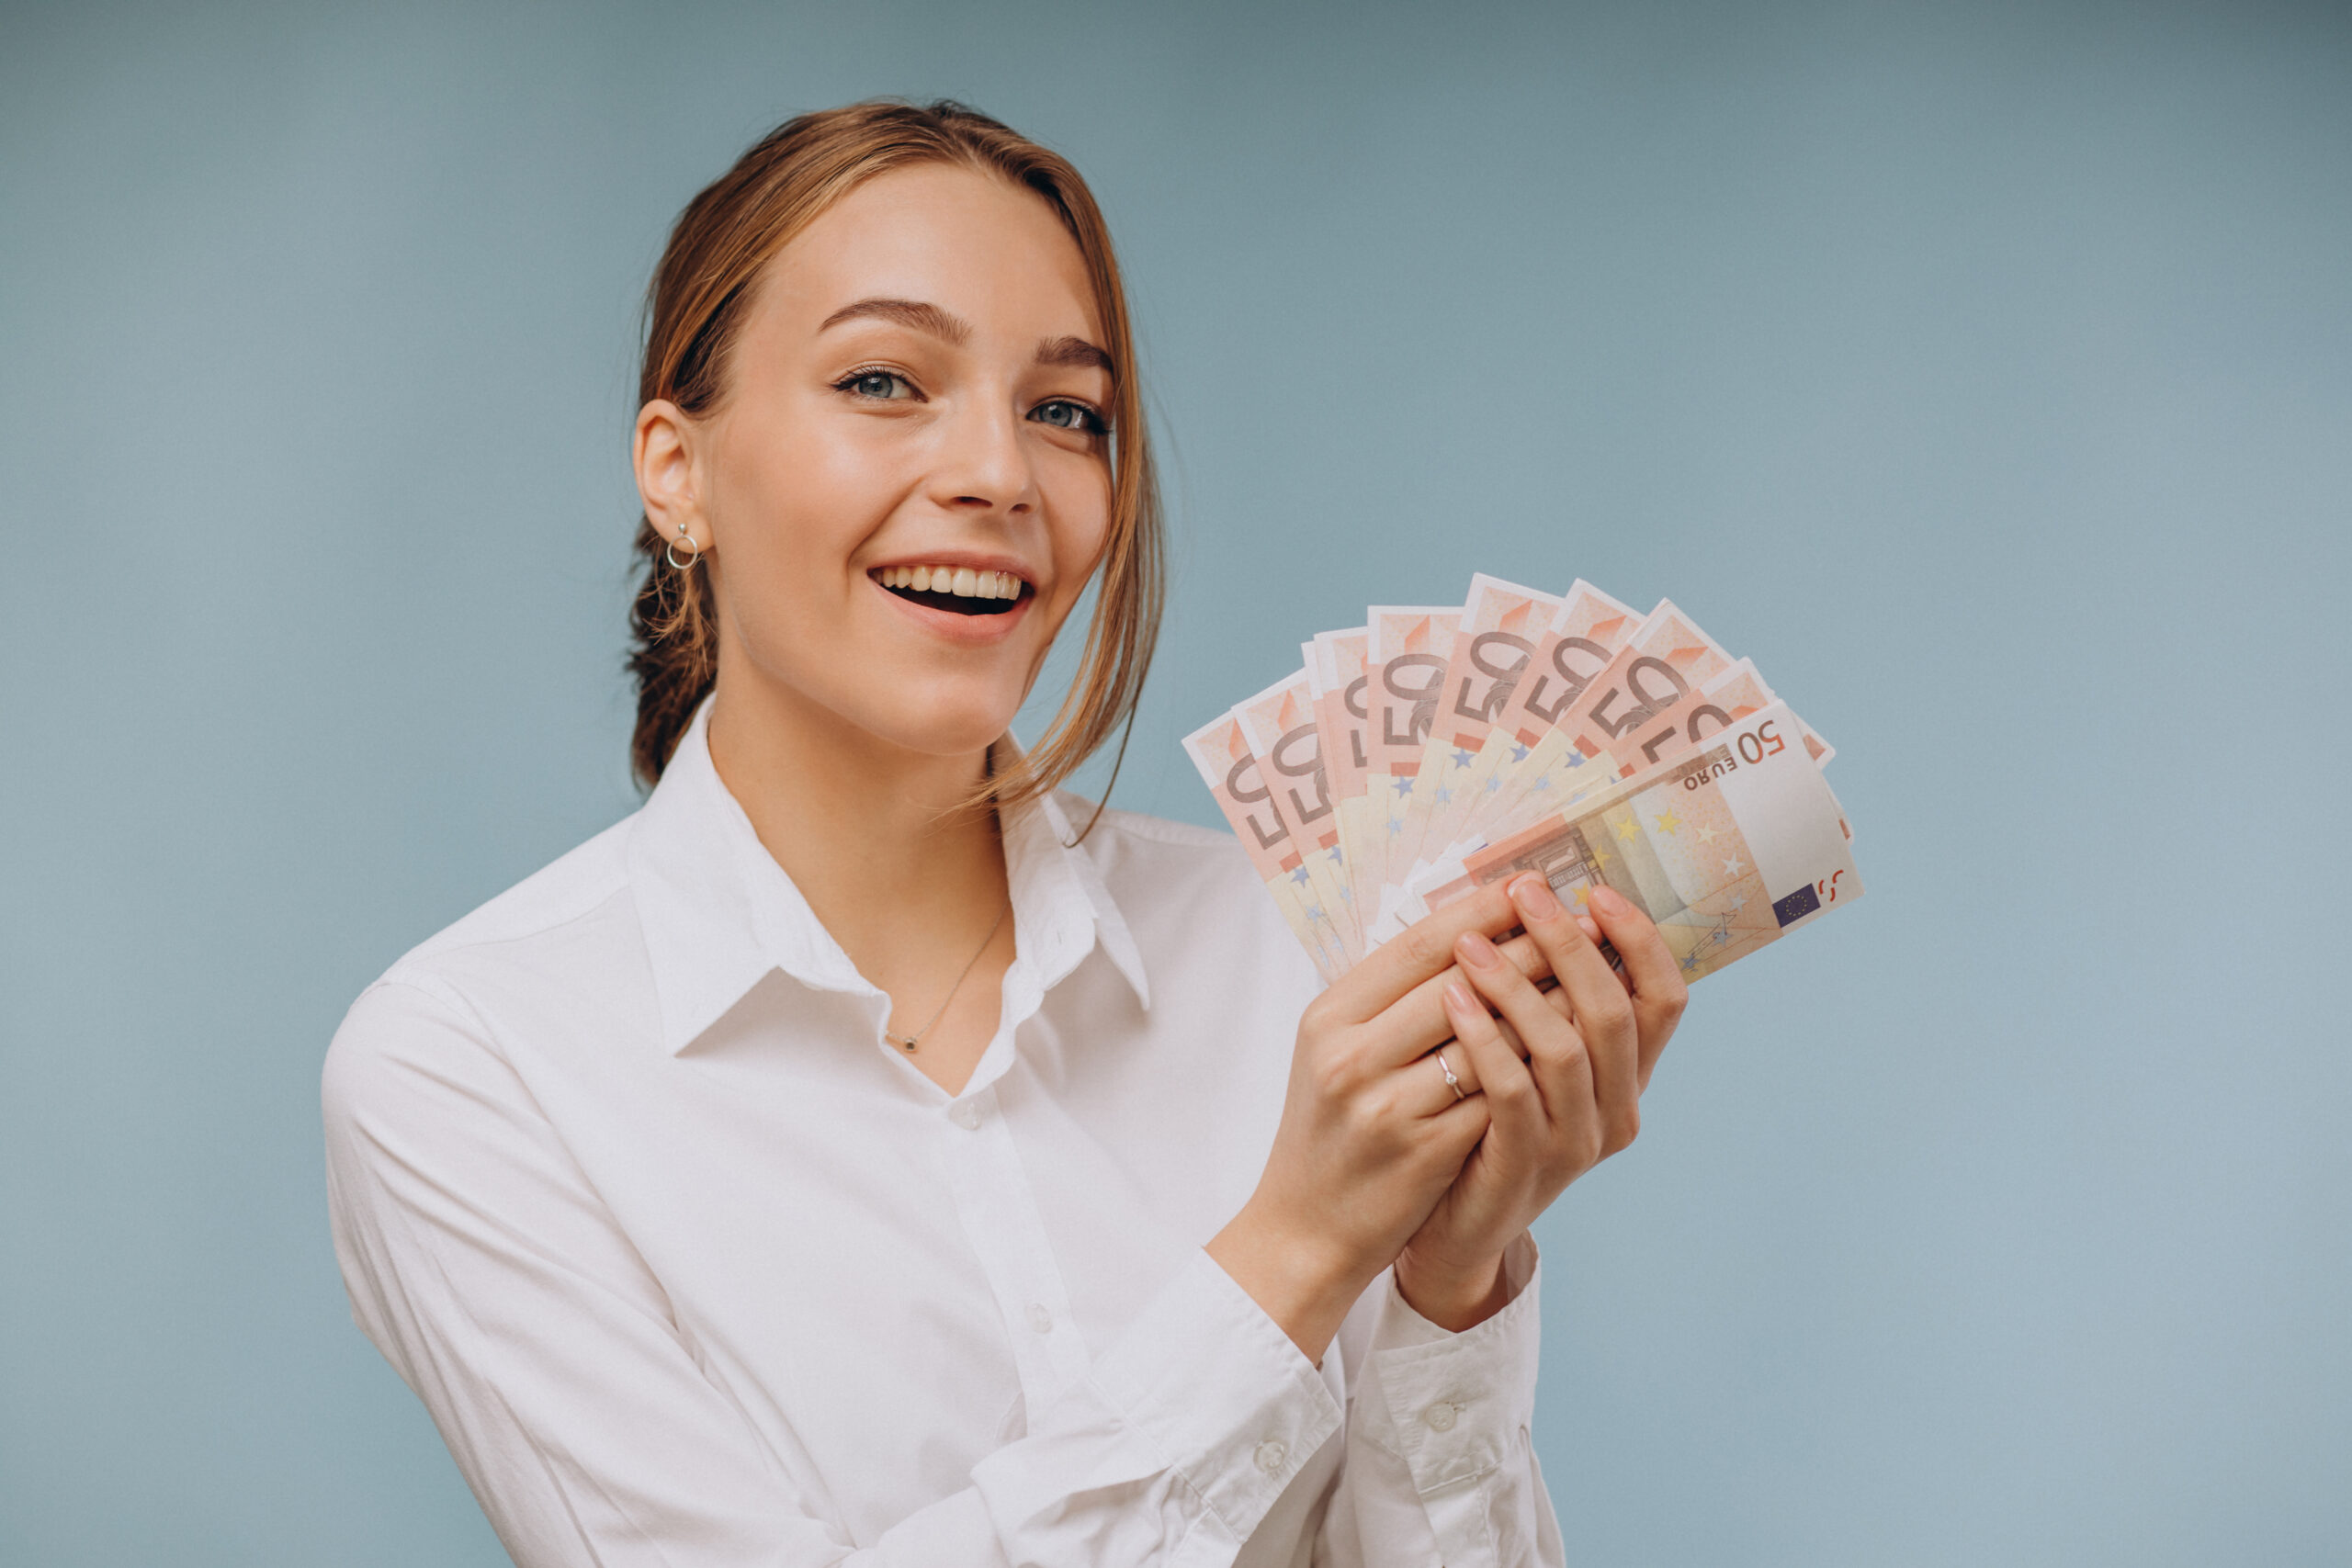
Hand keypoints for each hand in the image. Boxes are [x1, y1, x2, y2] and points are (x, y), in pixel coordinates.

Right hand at [1206, 882, 1570, 1362]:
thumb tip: (1472, 933)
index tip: (1528, 884)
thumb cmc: (1332, 1128)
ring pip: (1487, 1036)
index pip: (1415, 944)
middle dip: (1528, 947)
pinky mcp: (1423, 1151)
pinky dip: (1537, 1067)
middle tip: (1579, 921)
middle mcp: (1350, 1054)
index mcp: (1329, 1015)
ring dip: (1546, 1003)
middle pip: (1456, 981)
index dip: (1478, 910)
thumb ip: (1390, 997)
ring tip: (1590, 978)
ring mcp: (1386, 1104)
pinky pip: (1497, 1096)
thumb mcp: (1335, 1049)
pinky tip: (1575, 1048)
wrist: (1305, 1228)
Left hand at [1393, 875, 1689, 1328]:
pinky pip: (1512, 1091)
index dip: (1640, 941)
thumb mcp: (1526, 1057)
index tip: (1596, 892)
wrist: (1449, 1225)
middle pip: (1613, 1012)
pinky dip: (1483, 1038)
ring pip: (1565, 1048)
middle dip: (1569, 944)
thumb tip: (1534, 902)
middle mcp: (1616, 1109)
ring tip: (1470, 944)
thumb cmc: (1483, 1120)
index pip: (1664, 999)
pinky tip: (1452, 998)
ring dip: (1516, 985)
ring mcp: (1575, 1144)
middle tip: (1527, 895)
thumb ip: (1543, 998)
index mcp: (1626, 1076)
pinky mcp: (1525, 1166)